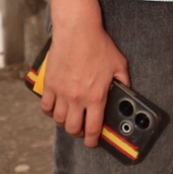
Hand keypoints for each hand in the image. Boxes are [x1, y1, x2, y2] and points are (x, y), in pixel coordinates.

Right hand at [39, 18, 128, 148]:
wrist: (78, 30)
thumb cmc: (98, 45)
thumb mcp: (119, 65)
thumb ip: (123, 82)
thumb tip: (127, 92)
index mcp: (96, 97)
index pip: (93, 129)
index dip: (93, 141)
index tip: (93, 142)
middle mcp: (77, 98)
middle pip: (72, 129)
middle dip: (78, 133)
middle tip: (81, 129)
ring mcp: (61, 92)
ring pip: (58, 120)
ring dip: (64, 122)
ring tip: (70, 118)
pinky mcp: (49, 84)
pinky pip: (45, 106)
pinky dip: (49, 111)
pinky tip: (55, 108)